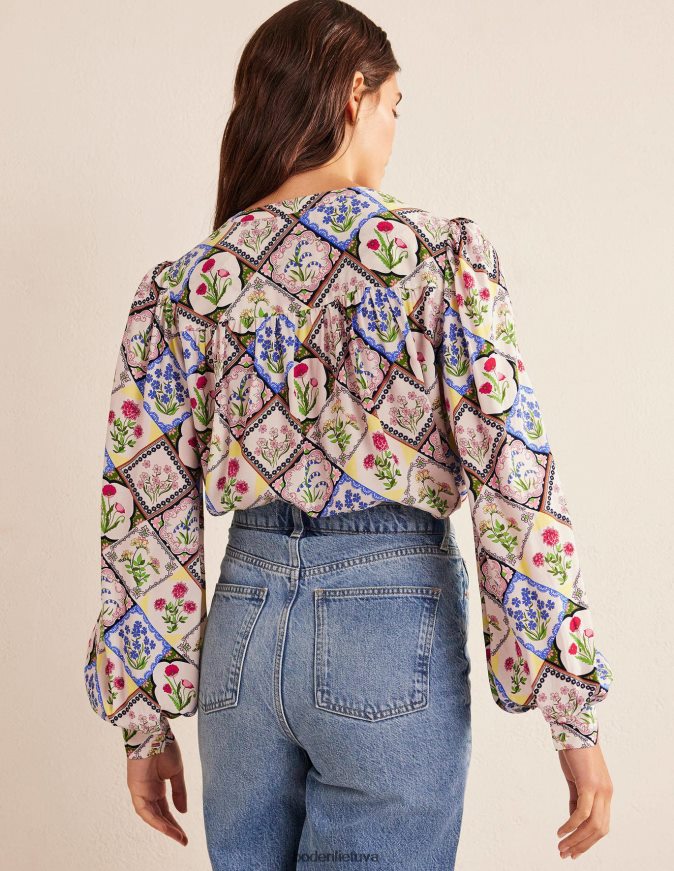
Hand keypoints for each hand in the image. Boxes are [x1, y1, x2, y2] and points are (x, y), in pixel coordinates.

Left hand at [127, 738, 188, 845]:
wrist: (155, 731)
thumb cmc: (165, 746)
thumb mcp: (176, 773)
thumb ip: (179, 792)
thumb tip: (183, 812)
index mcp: (157, 787)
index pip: (166, 810)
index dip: (175, 822)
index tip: (184, 834)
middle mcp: (148, 792)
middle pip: (159, 815)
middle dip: (171, 828)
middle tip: (183, 839)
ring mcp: (140, 791)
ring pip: (151, 816)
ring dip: (164, 827)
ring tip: (178, 836)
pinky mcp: (135, 789)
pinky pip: (145, 810)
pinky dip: (155, 820)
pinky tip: (165, 827)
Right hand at [557, 744, 611, 859]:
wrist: (574, 726)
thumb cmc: (574, 750)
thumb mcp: (576, 778)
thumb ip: (577, 797)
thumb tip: (574, 818)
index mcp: (605, 792)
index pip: (601, 825)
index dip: (588, 841)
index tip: (573, 850)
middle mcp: (606, 793)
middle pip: (600, 830)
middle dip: (582, 845)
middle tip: (565, 854)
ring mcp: (600, 789)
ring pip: (592, 825)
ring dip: (576, 840)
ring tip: (561, 846)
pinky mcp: (589, 784)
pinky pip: (582, 812)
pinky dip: (571, 825)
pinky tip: (560, 831)